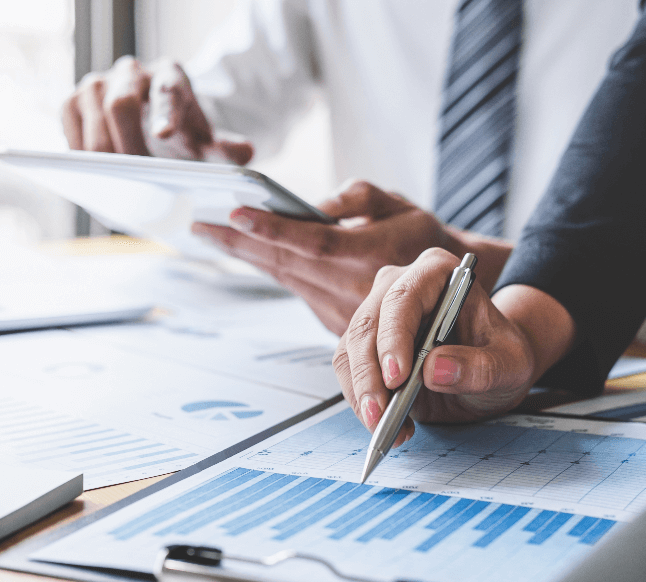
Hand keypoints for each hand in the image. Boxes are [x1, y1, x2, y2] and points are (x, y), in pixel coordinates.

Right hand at [62, 56, 253, 163]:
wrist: (156, 126)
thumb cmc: (182, 135)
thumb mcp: (206, 145)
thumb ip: (226, 150)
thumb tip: (246, 153)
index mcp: (171, 77)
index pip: (169, 90)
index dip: (165, 112)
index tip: (165, 134)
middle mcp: (133, 73)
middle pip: (121, 102)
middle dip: (126, 142)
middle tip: (134, 177)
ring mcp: (101, 83)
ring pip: (89, 107)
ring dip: (98, 147)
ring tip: (110, 181)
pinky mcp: (76, 99)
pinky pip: (67, 116)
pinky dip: (76, 145)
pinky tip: (90, 171)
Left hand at [192, 181, 451, 334]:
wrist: (445, 293)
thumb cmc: (423, 238)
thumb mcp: (402, 206)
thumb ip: (360, 198)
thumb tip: (319, 203)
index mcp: (368, 255)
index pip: (312, 242)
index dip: (272, 228)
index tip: (234, 212)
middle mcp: (350, 287)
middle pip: (285, 262)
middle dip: (238, 242)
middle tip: (199, 223)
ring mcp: (340, 309)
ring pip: (284, 278)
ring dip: (245, 256)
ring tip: (210, 234)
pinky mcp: (333, 321)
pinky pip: (294, 290)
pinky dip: (268, 269)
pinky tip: (247, 253)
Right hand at [333, 248, 575, 443]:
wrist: (492, 367)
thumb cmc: (502, 355)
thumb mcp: (510, 365)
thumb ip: (481, 367)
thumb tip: (435, 370)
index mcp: (437, 273)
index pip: (402, 297)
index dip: (393, 336)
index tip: (397, 377)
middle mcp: (400, 286)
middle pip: (366, 325)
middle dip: (368, 375)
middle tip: (380, 415)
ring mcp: (379, 314)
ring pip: (350, 350)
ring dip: (361, 393)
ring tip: (385, 428)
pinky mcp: (366, 345)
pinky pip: (350, 372)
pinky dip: (363, 402)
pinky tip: (389, 425)